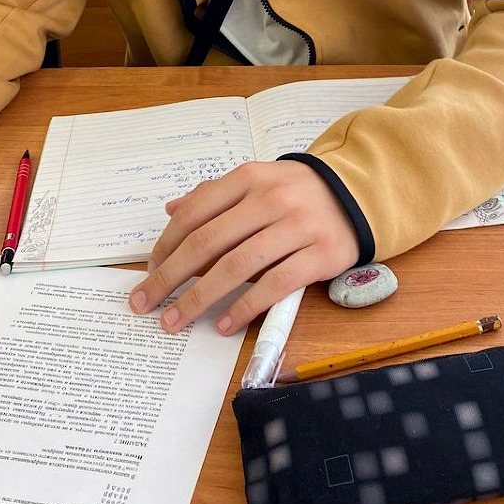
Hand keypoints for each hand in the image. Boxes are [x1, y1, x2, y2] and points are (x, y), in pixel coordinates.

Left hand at [129, 160, 358, 334]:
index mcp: (248, 178)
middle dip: (170, 277)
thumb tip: (172, 211)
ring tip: (175, 320)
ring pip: (236, 267)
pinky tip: (223, 324)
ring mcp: (297, 226)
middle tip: (145, 304)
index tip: (149, 273)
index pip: (195, 214)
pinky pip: (274, 285)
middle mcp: (270, 199)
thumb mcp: (256, 182)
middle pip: (208, 242)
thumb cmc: (297, 193)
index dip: (166, 246)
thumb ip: (214, 195)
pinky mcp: (320, 255)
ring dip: (198, 298)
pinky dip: (244, 307)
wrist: (358, 195)